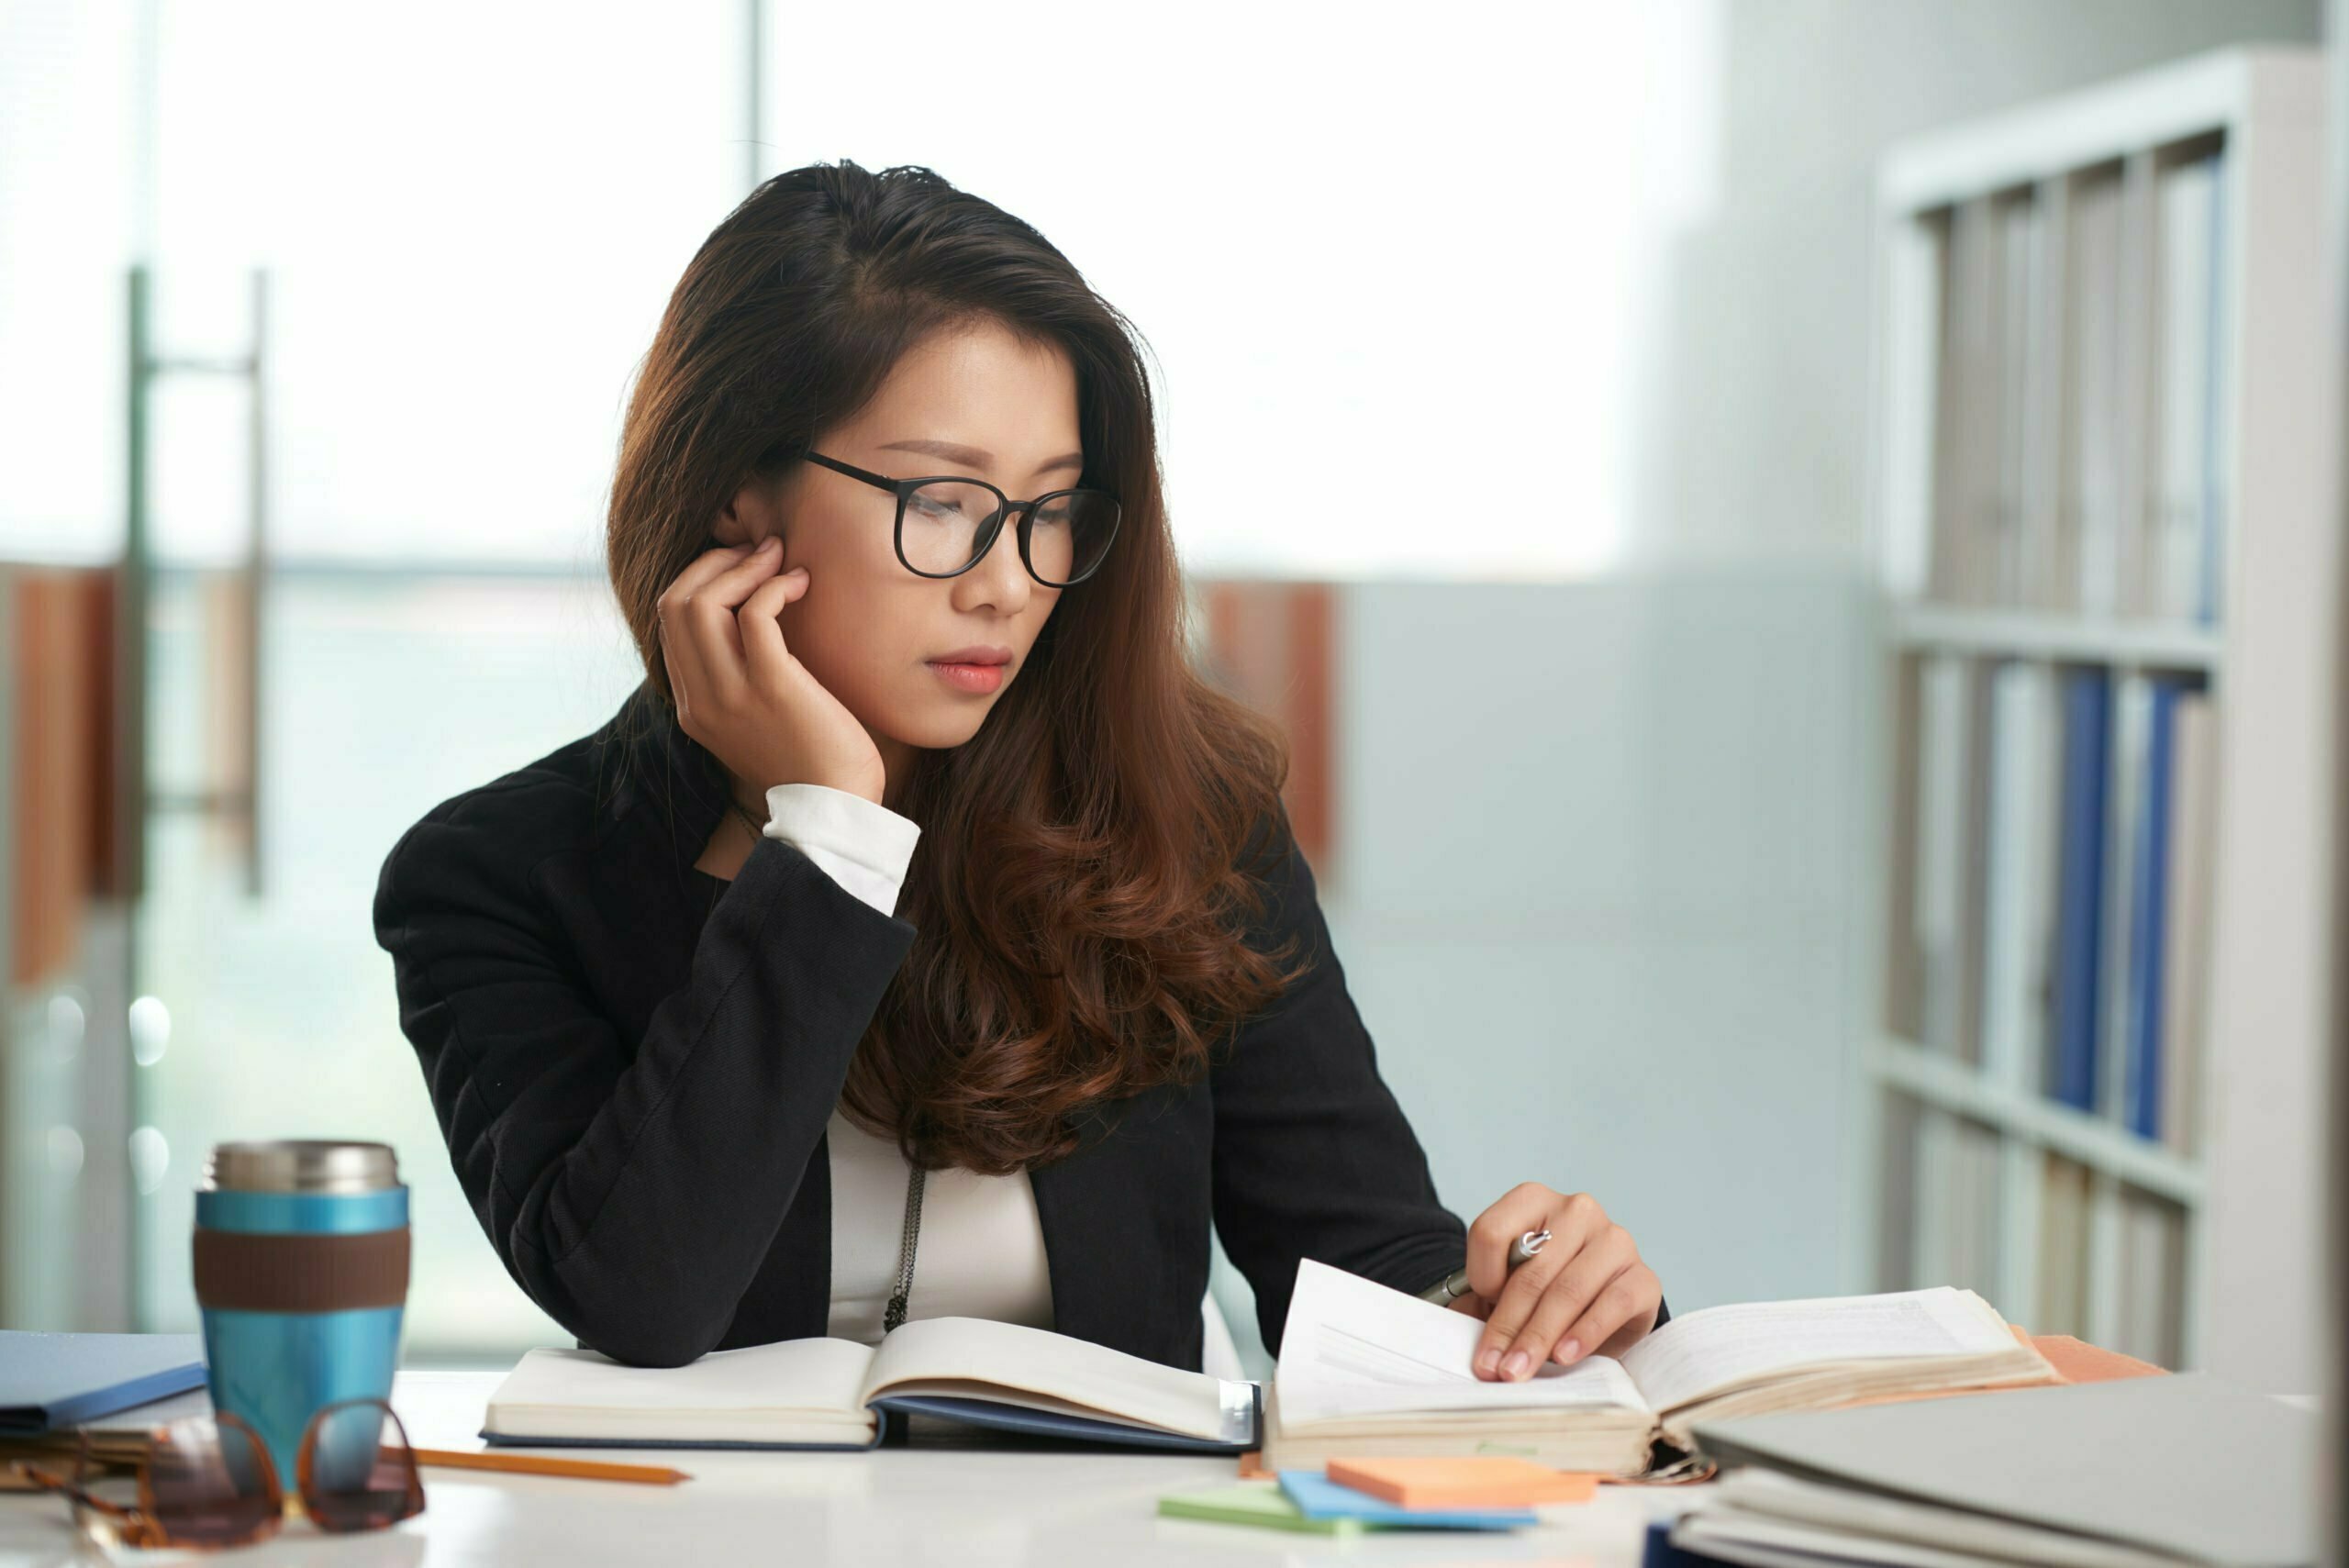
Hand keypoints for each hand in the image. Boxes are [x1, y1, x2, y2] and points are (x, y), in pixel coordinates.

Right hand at [656, 538, 886, 805]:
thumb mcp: (759, 720)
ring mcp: (731, 694)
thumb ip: (742, 679)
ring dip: (742, 566)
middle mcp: (701, 699)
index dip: (701, 581)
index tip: (742, 567)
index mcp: (693, 707)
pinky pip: (754, 613)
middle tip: (759, 552)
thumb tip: (754, 619)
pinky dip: (774, 585)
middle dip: (715, 563)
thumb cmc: (812, 761)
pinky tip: (800, 584)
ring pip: (702, 602)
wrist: (836, 810)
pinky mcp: (771, 686)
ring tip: (779, 559)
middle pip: (675, 603)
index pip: (669, 623)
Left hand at [1447, 1183, 1660, 1380]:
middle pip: (1532, 1270)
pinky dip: (1585, 1333)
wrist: (1601, 1312)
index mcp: (1533, 1200)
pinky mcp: (1643, 1277)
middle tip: (1493, 1367)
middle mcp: (1577, 1210)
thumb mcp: (1506, 1288)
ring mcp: (1615, 1240)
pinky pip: (1613, 1303)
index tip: (1478, 1308)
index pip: (1492, 1231)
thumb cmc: (1545, 1294)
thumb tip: (1467, 1336)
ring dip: (1540, 1337)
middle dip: (1508, 1326)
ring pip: (1569, 1289)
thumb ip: (1482, 1302)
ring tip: (1521, 1370)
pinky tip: (1564, 1356)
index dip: (1480, 1275)